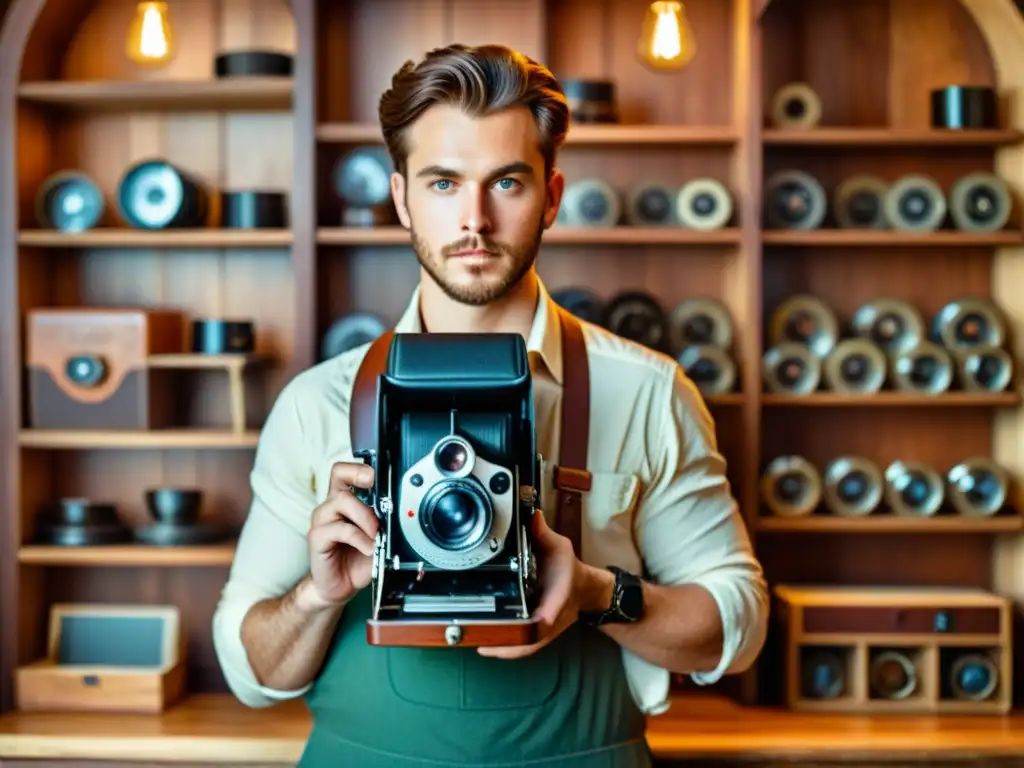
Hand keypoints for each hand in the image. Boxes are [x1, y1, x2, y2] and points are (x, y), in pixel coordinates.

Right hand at [305, 461, 378, 607]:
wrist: (339, 586)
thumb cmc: (357, 560)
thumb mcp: (378, 539)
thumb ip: (385, 524)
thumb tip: (401, 514)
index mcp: (345, 501)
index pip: (346, 471)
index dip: (361, 468)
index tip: (379, 474)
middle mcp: (331, 505)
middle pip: (339, 474)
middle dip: (363, 478)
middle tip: (379, 493)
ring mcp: (322, 519)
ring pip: (342, 500)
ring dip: (366, 516)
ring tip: (377, 534)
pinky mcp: (317, 537)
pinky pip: (339, 528)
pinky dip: (359, 538)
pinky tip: (368, 548)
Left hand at [477, 510, 579, 658]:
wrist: (585, 589)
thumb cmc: (570, 569)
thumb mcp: (560, 547)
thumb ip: (544, 534)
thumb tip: (532, 515)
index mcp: (558, 596)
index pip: (550, 609)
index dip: (542, 616)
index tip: (534, 622)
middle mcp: (550, 618)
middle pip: (530, 639)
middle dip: (507, 643)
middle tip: (479, 640)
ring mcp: (545, 630)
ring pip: (524, 647)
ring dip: (502, 649)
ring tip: (476, 642)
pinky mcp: (539, 633)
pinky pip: (522, 646)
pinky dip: (506, 649)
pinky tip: (485, 645)